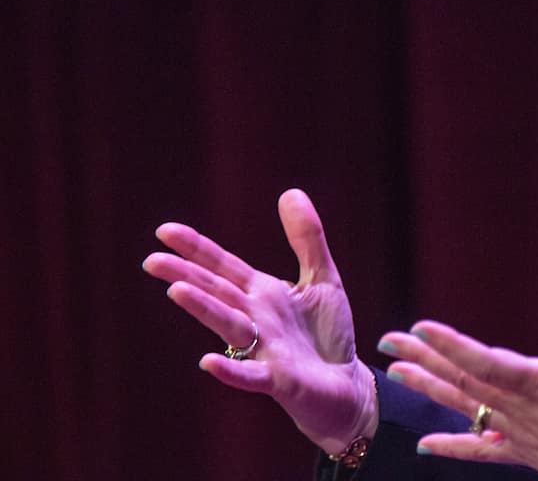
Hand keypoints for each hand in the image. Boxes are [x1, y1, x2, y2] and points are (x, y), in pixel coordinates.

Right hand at [142, 189, 378, 453]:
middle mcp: (255, 319)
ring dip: (205, 310)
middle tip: (152, 261)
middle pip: (217, 292)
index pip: (223, 267)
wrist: (346, 384)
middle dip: (187, 276)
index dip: (197, 249)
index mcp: (262, 293)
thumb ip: (307, 238)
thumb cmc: (329, 335)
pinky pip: (251, 375)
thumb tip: (290, 191)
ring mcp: (263, 350)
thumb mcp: (322, 278)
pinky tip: (210, 362)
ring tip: (178, 291)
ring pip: (229, 326)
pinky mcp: (279, 380)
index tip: (165, 231)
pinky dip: (231, 369)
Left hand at [378, 269, 537, 480]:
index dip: (455, 345)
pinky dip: (454, 445)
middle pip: (466, 380)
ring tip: (396, 373)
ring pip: (467, 407)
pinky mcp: (524, 453)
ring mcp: (519, 433)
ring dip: (430, 388)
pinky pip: (482, 450)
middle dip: (425, 358)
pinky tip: (426, 445)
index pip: (491, 362)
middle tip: (388, 340)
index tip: (422, 329)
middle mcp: (523, 409)